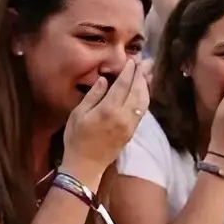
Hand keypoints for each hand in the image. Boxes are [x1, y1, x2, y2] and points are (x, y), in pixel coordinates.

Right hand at [61, 57, 150, 177]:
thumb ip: (93, 95)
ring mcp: (130, 126)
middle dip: (142, 75)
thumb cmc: (76, 137)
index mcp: (109, 110)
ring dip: (146, 86)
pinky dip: (145, 99)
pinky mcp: (132, 132)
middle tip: (146, 61)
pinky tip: (143, 91)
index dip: (129, 71)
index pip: (123, 86)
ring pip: (144, 102)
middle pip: (138, 92)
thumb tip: (104, 80)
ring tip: (147, 73)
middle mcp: (124, 117)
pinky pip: (142, 112)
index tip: (133, 59)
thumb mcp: (78, 113)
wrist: (86, 164)